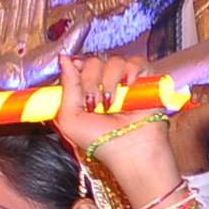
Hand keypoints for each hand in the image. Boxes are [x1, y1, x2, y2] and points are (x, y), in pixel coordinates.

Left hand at [50, 54, 174, 197]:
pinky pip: (136, 61)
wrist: (127, 150)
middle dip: (90, 81)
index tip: (77, 84)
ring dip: (109, 81)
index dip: (76, 70)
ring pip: (114, 61)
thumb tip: (63, 58)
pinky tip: (128, 87)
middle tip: (94, 104)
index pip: (78, 65)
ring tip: (111, 104)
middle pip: (94, 61)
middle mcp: (104, 83)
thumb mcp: (70, 119)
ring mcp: (125, 80)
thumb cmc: (98, 140)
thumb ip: (67, 87)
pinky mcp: (145, 80)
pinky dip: (131, 71)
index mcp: (85, 90)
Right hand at [166, 82, 208, 176]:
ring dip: (202, 93)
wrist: (182, 132)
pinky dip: (194, 93)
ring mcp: (208, 103)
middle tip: (207, 103)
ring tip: (198, 104)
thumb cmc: (202, 124)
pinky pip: (198, 88)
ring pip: (208, 86)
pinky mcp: (196, 101)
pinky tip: (193, 102)